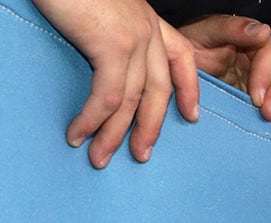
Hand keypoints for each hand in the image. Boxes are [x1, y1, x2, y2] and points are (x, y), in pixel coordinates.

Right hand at [36, 0, 200, 167]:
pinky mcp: (111, 46)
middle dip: (150, 127)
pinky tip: (78, 135)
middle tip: (141, 156)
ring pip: (133, 101)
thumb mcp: (99, 9)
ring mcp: (133, 38)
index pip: (180, 58)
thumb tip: (100, 57)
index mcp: (147, 20)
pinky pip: (108, 97)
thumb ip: (109, 30)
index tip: (192, 116)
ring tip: (100, 159)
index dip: (189, 88)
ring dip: (114, 134)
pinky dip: (93, 120)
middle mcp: (147, 30)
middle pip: (159, 90)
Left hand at [176, 15, 270, 130]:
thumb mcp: (204, 34)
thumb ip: (232, 29)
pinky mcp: (267, 99)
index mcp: (252, 42)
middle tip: (268, 113)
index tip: (256, 96)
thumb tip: (264, 31)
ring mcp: (267, 81)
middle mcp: (264, 61)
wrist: (176, 76)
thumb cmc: (189, 51)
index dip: (267, 76)